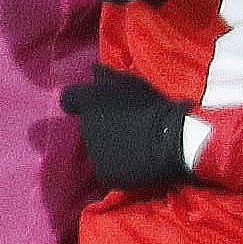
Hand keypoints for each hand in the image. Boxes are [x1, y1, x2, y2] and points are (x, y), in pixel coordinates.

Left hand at [70, 67, 199, 194]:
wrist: (173, 139)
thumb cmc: (154, 105)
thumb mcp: (131, 82)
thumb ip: (108, 75)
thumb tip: (94, 70)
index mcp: (88, 100)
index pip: (69, 99)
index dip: (79, 102)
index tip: (94, 105)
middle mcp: (85, 127)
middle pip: (89, 127)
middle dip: (104, 126)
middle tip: (130, 126)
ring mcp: (94, 152)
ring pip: (100, 149)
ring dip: (113, 147)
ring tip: (139, 145)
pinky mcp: (105, 174)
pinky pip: (110, 169)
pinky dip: (121, 167)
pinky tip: (140, 161)